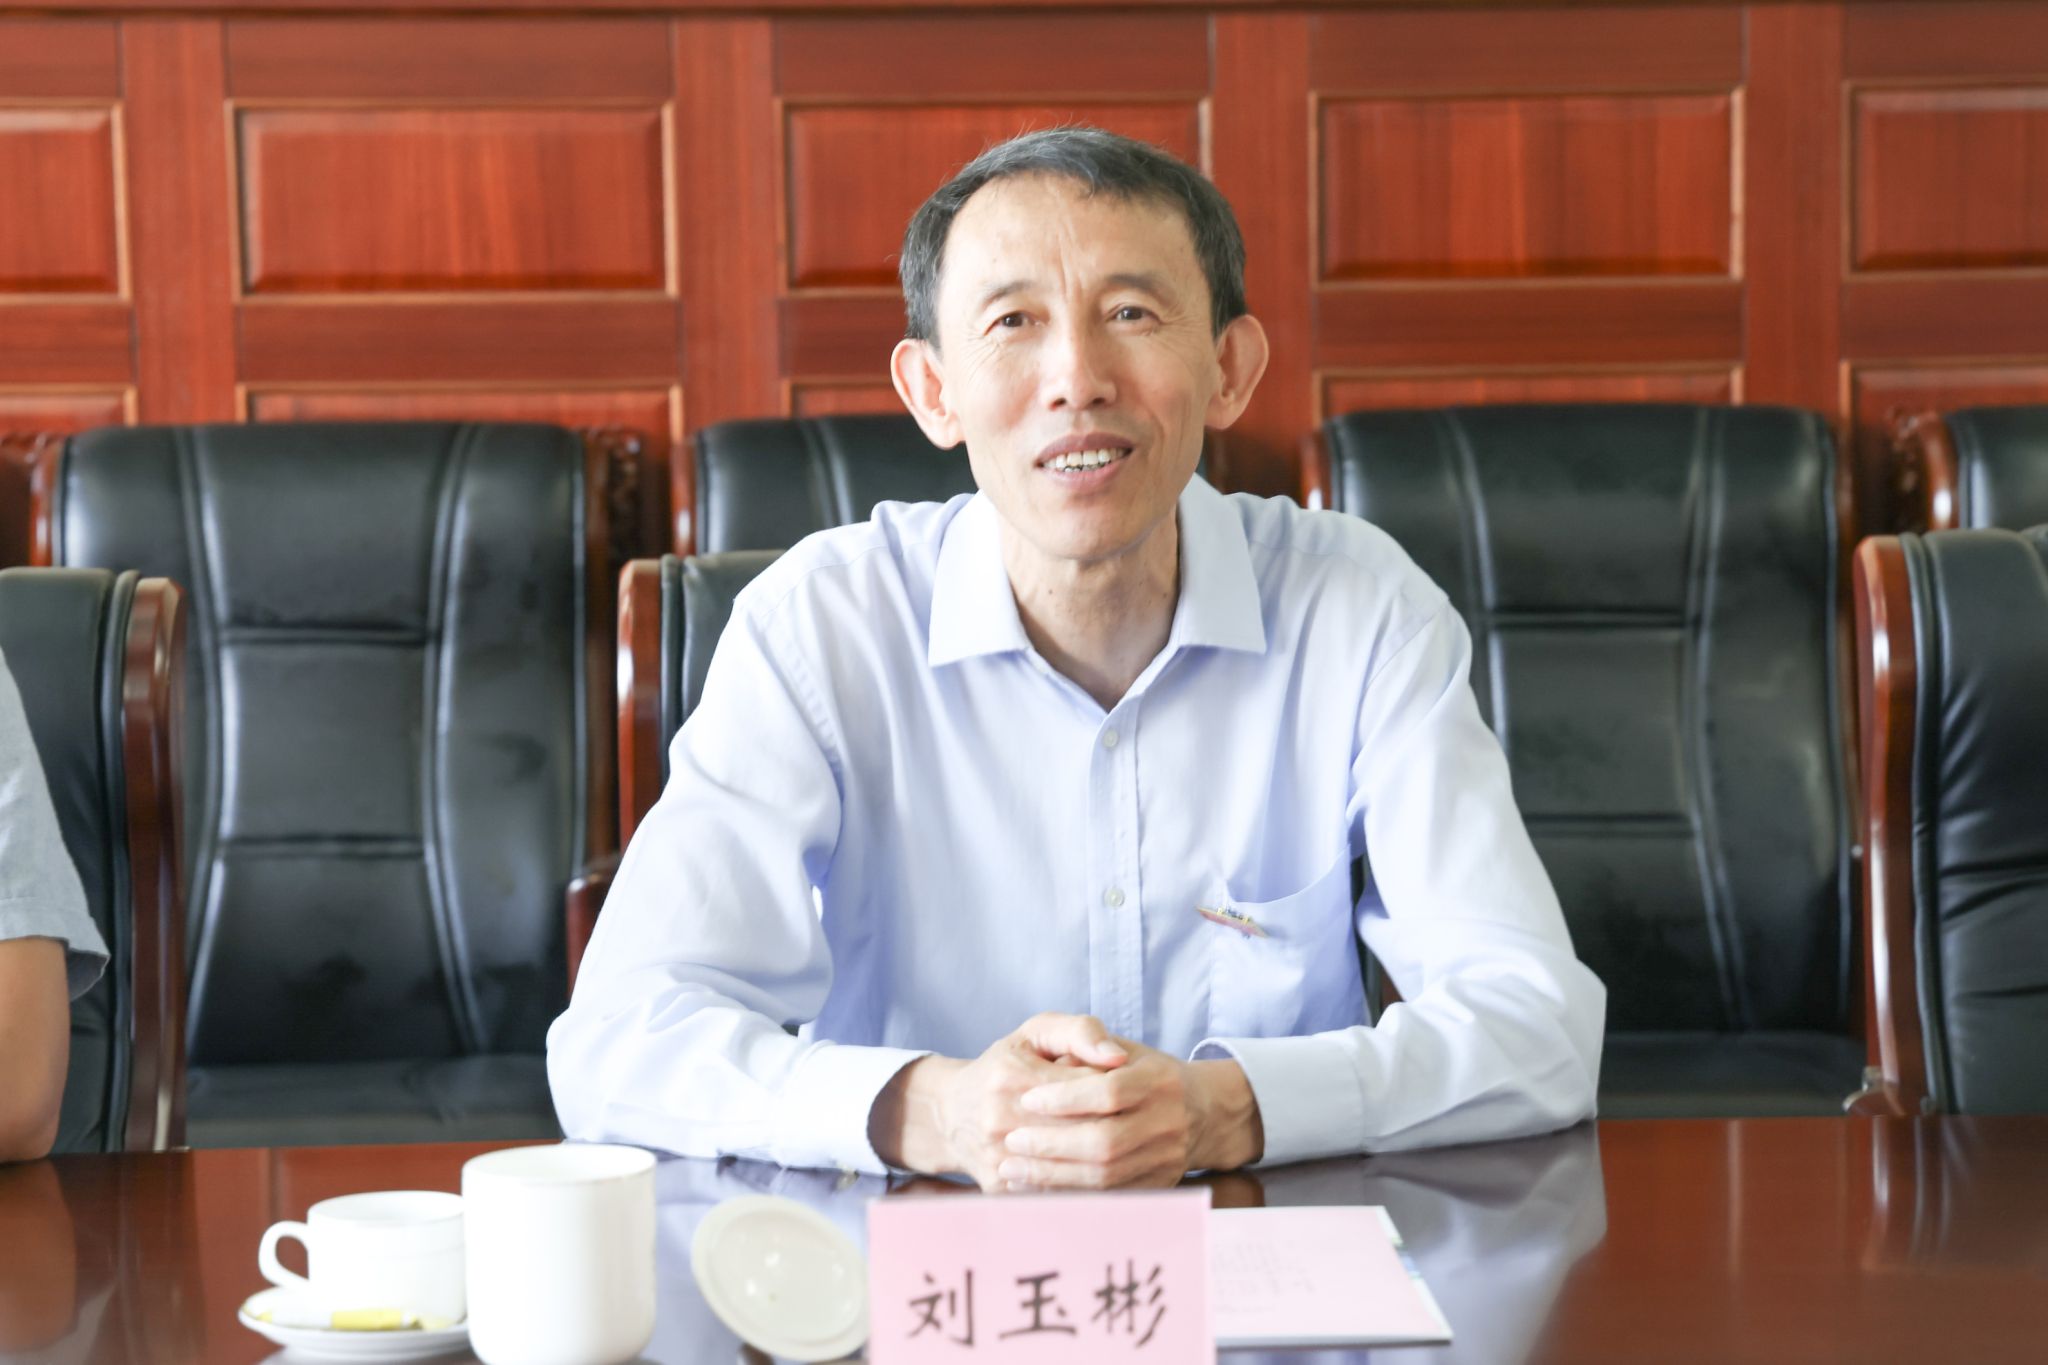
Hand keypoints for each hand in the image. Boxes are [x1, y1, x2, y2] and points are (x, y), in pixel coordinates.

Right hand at [868, 1013, 1130, 1191]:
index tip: (1133, 1089)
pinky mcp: (1000, 1188)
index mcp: (1011, 1073)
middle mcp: (999, 1117)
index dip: (1117, 1090)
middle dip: (1118, 1127)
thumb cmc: (1006, 1065)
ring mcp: (997, 1157)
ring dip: (1109, 1163)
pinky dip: (1087, 1188)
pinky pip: (1055, 1193)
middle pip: (1081, 1131)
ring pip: (1071, 1169)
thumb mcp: (1037, 1033)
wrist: (953, 1111)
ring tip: (1132, 1149)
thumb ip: (1080, 1032)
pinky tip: (1108, 1174)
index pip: (1085, 1086)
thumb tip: (1118, 1056)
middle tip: (1140, 1122)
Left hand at [997, 1039, 1263, 1189]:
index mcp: (1160, 1080)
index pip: (1108, 1091)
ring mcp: (1167, 1159)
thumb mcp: (1119, 1046)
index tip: (1027, 1099)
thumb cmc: (1141, 1073)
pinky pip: (1109, 1197)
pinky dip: (1069, 1193)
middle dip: (1052, 1144)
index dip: (1064, 1098)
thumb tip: (1055, 1063)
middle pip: (1106, 1141)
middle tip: (1012, 1140)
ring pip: (1105, 1176)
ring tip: (1013, 1167)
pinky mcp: (1159, 1186)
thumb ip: (1085, 1044)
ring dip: (1053, 1175)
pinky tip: (1037, 1186)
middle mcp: (1170, 1121)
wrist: (1197, 1110)